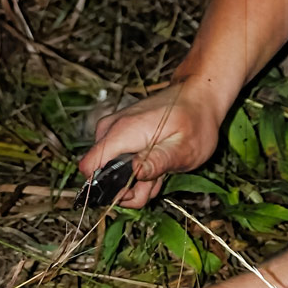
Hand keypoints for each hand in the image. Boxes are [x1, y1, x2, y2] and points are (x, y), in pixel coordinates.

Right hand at [78, 81, 222, 208]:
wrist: (197, 96)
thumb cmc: (195, 121)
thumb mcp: (184, 148)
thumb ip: (158, 162)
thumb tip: (135, 172)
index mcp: (122, 133)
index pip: (89, 167)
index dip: (108, 189)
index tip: (133, 191)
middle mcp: (110, 131)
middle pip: (102, 177)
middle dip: (131, 189)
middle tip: (158, 179)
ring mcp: (112, 132)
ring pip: (113, 173)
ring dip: (138, 181)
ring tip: (162, 169)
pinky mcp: (117, 136)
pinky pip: (119, 163)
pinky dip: (139, 170)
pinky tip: (156, 162)